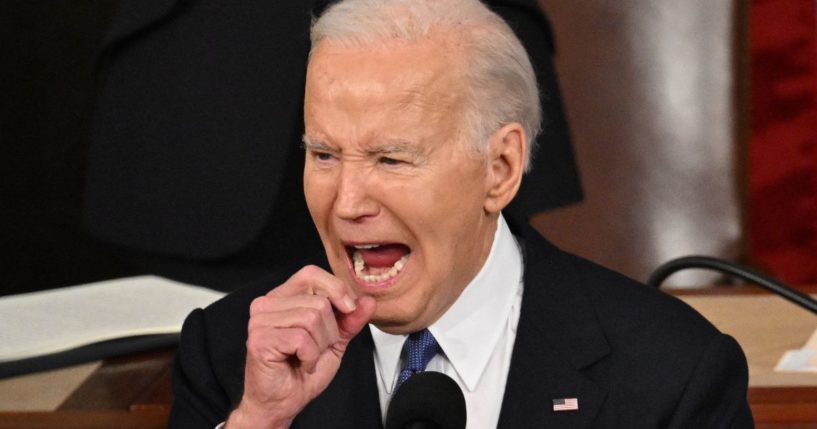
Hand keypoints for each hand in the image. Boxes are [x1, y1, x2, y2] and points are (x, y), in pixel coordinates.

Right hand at [226, 265, 375, 428]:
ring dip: (320, 345)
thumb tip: (368, 301)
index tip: (348, 309)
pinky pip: (302, 339)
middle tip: (316, 348)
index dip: (335, 289)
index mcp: (283, 297)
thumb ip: (350, 320)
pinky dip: (310, 356)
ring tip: (307, 356)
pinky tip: (301, 364)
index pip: (311, 274)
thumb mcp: (334, 341)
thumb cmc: (301, 370)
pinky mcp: (260, 339)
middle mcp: (267, 304)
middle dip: (329, 330)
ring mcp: (260, 321)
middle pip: (318, 301)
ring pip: (312, 319)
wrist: (284, 402)